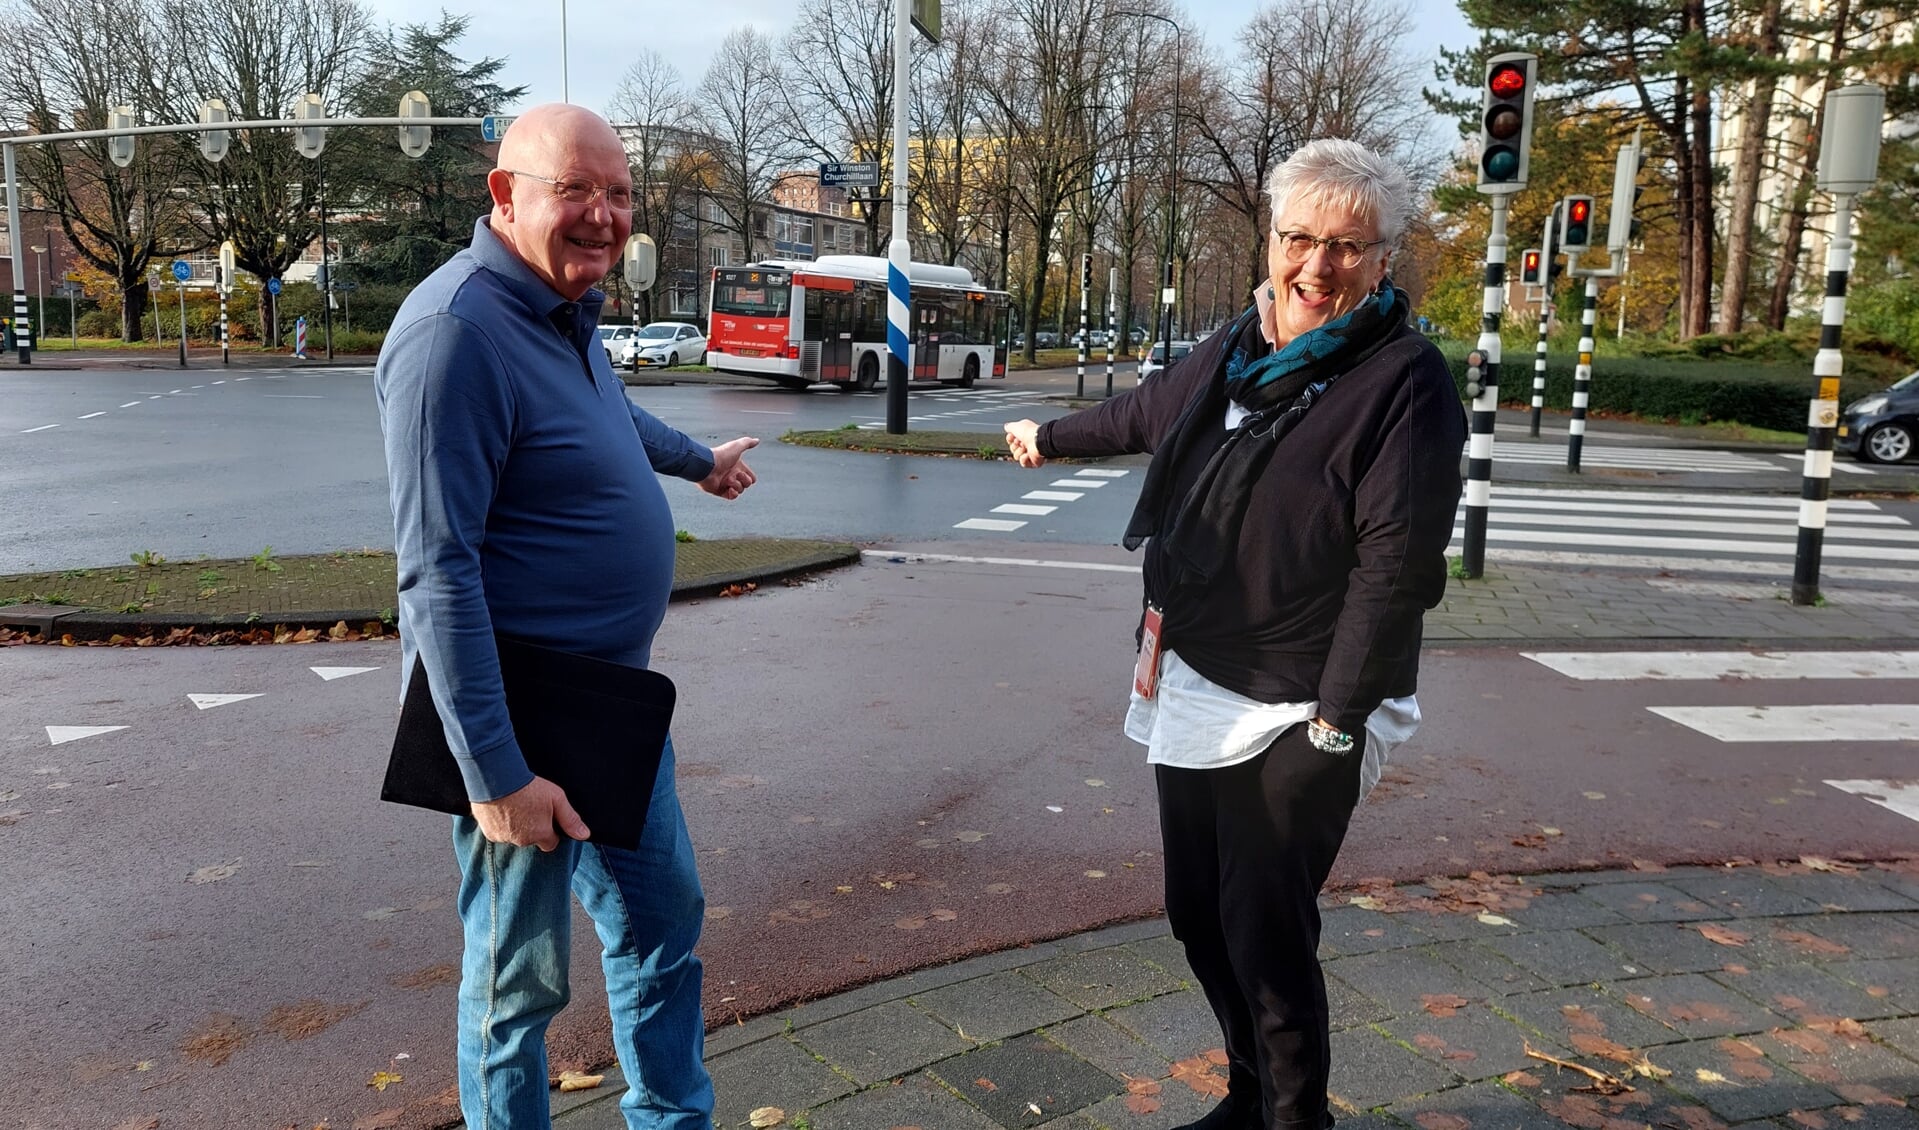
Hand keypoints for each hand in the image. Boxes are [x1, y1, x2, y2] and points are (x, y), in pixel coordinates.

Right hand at [470, 775, 590, 850]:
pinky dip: (501, 824)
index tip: (547, 818)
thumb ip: (570, 819)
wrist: (496, 779)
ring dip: (516, 827)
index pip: (550, 843)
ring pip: (514, 836)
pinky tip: (502, 809)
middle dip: (532, 828)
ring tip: (516, 806)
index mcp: (540, 835)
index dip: (550, 832)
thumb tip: (584, 835)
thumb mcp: (557, 799)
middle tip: (529, 808)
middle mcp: (522, 841)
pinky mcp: (489, 833)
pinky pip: (498, 832)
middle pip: (531, 840)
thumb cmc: (528, 787)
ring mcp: (504, 838)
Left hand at [700, 436, 758, 498]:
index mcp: (736, 467)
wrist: (706, 465)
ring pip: (740, 490)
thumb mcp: (736, 446)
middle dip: (744, 480)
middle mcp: (732, 475)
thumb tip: (757, 440)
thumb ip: (747, 443)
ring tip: (728, 480)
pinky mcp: (720, 491)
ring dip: (736, 485)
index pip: (750, 476)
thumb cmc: (721, 455)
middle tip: (736, 475)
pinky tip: (730, 489)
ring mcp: (726, 484)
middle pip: (747, 484)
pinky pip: (732, 497)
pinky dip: (733, 494)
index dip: (750, 476)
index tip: (743, 471)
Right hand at [1004, 419, 1044, 467]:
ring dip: (1019, 452)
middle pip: (1013, 449)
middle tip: (1020, 442)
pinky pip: (1023, 463)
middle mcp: (1027, 444)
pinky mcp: (1034, 461)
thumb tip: (1006, 427)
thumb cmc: (1028, 432)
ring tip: (1025, 448)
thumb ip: (1009, 427)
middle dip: (1014, 446)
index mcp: (1024, 435)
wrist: (1038, 441)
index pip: (1011, 440)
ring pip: (1017, 456)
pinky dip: (1024, 459)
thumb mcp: (1015, 426)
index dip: (1010, 439)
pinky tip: (1028, 455)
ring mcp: (1031, 453)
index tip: (1011, 437)